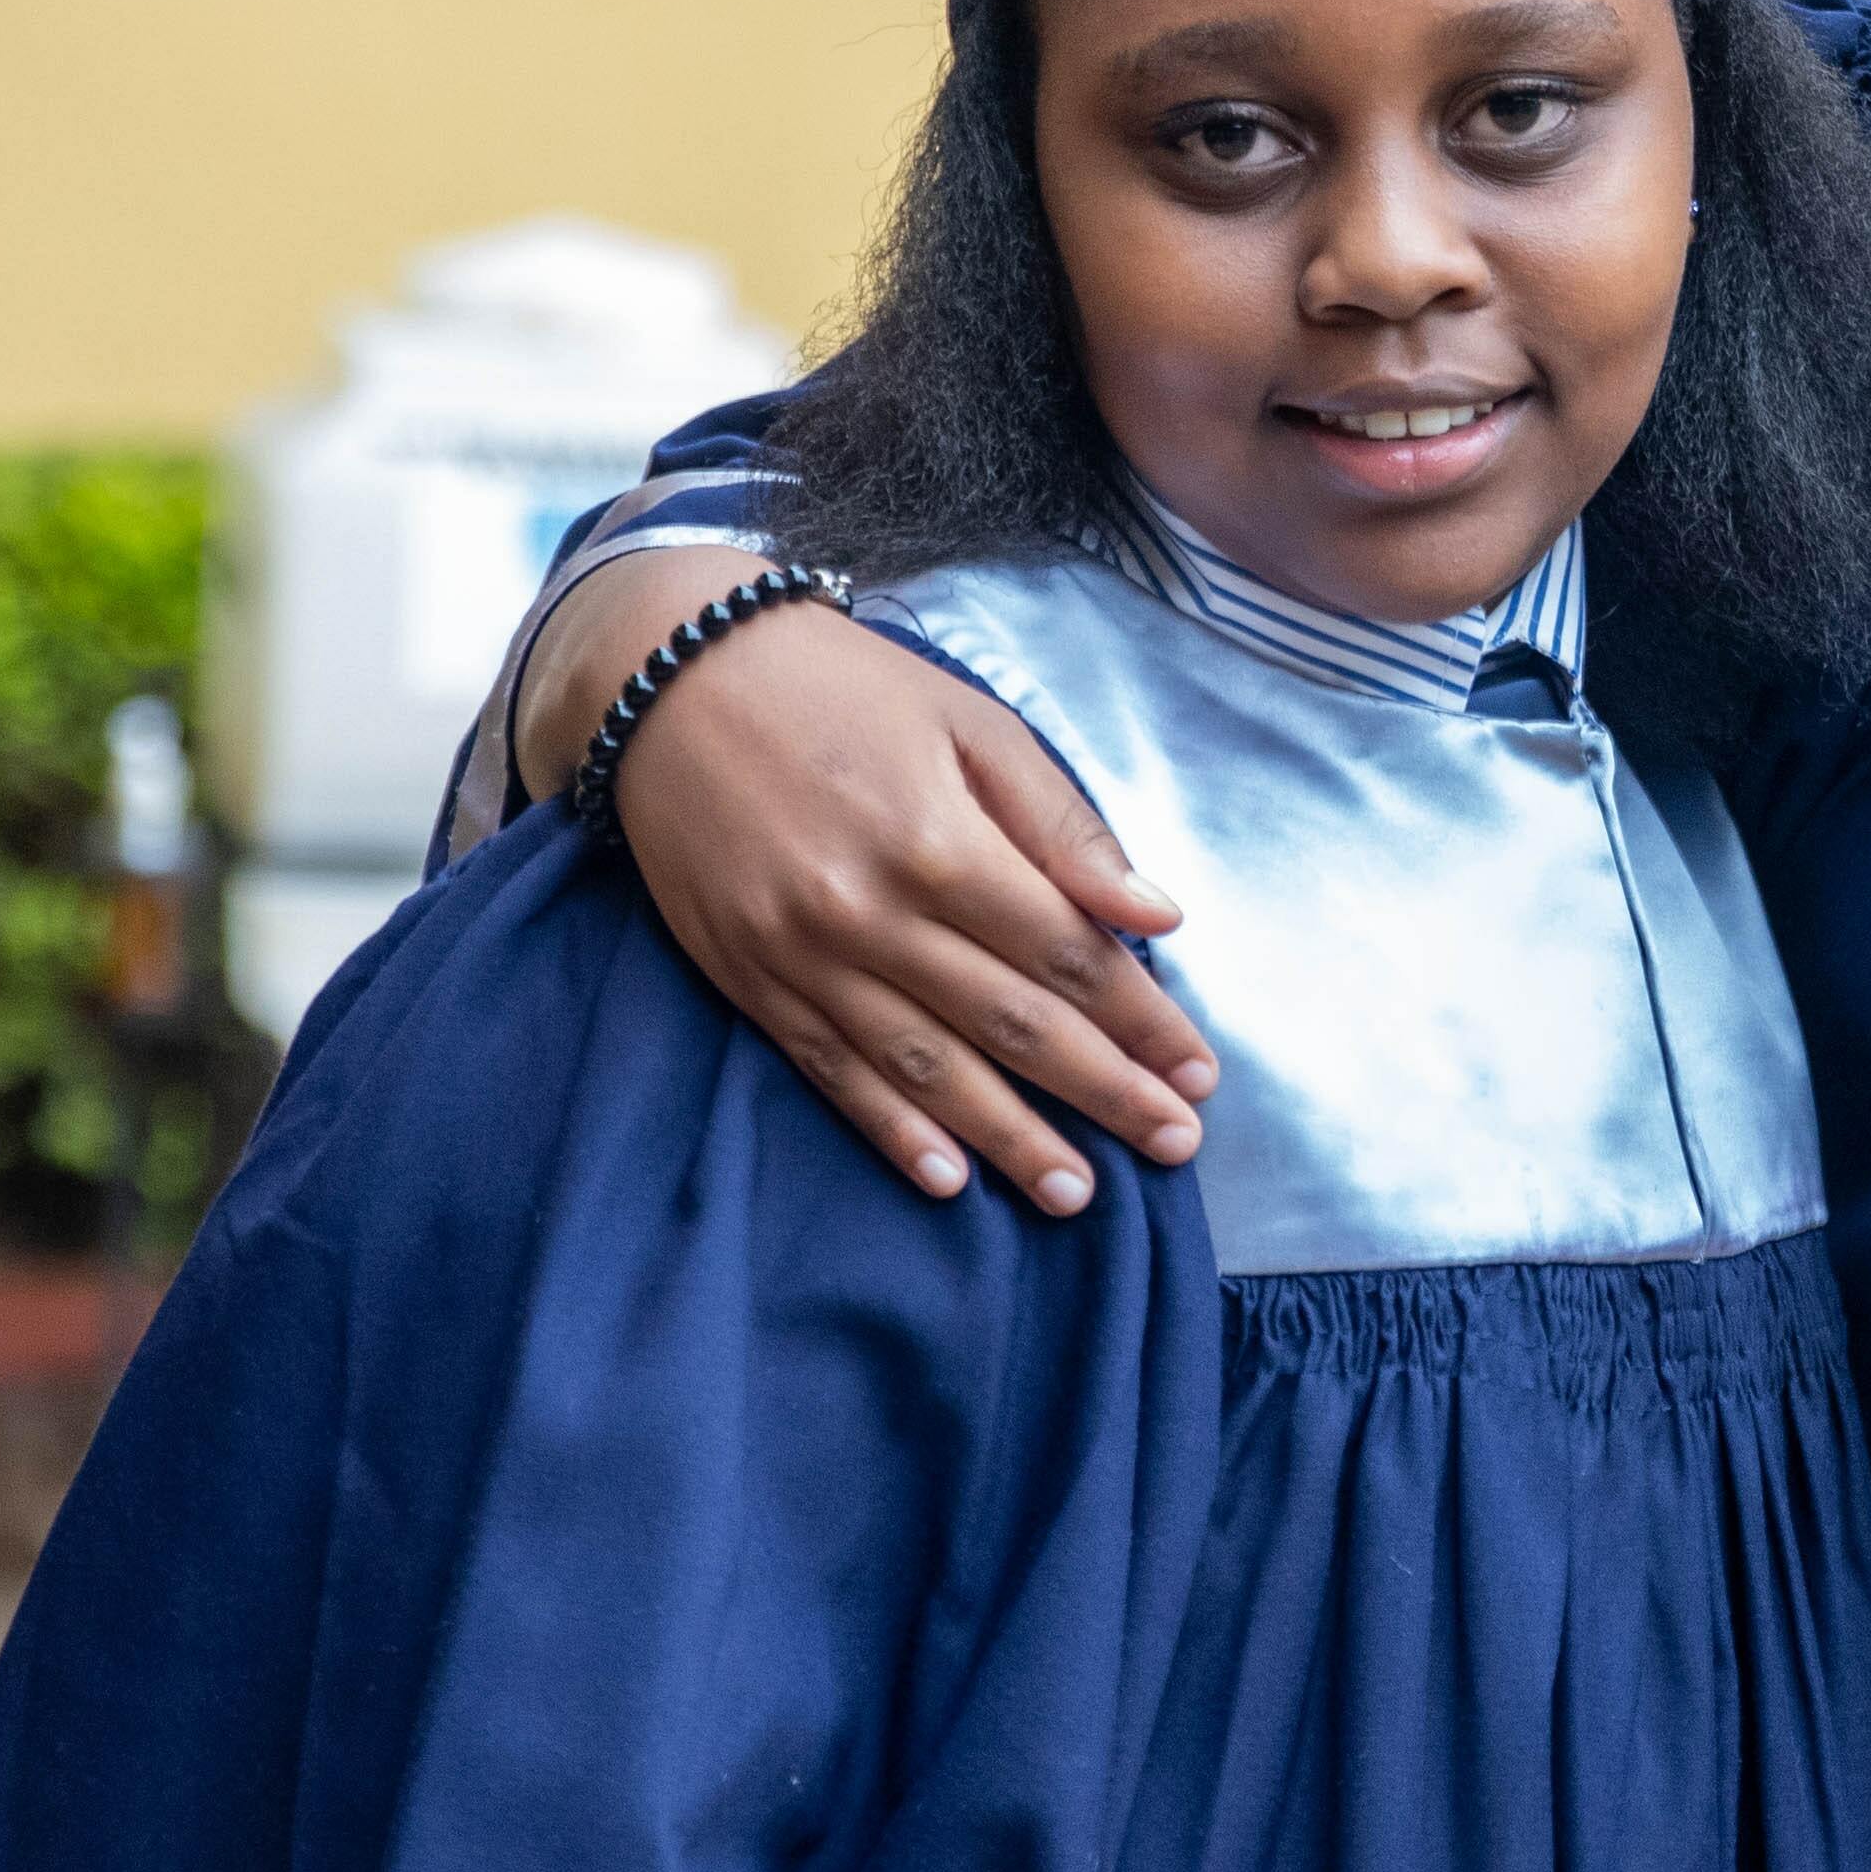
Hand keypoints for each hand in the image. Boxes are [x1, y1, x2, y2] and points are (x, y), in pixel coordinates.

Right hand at [541, 570, 1216, 1209]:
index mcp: (939, 841)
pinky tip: (947, 1179)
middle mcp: (871, 912)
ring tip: (1077, 1193)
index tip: (1197, 1072)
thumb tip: (1155, 916)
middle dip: (1102, 1091)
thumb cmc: (843, 690)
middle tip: (1175, 1146)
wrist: (672, 678)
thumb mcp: (971, 723)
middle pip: (1011, 1023)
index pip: (1065, 954)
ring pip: (926, 1068)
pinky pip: (831, 1072)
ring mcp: (804, 955)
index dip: (1140, 1020)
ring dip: (1009, 1138)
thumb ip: (1062, 826)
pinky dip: (892, 1130)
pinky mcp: (751, 979)